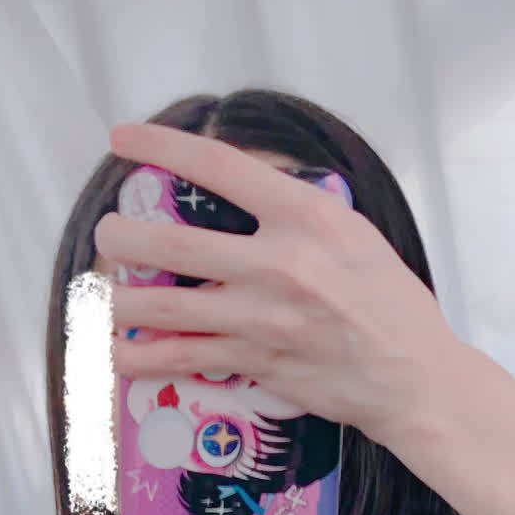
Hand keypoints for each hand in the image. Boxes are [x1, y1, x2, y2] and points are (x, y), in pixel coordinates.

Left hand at [96, 119, 463, 448]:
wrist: (412, 377)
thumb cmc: (389, 304)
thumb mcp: (353, 232)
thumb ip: (296, 209)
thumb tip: (247, 186)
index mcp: (304, 216)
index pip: (218, 166)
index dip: (161, 146)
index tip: (124, 138)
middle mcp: (276, 263)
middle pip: (172, 243)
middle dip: (123, 237)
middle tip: (108, 234)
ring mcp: (260, 318)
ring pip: (164, 307)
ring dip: (119, 300)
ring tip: (102, 294)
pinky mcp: (254, 362)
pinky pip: (181, 360)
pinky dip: (140, 359)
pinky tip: (117, 353)